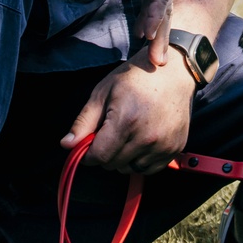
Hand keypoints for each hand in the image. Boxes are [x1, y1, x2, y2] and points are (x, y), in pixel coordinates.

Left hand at [60, 48, 197, 174]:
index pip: (100, 156)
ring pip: (130, 169)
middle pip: (113, 164)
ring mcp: (164, 144)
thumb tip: (67, 144)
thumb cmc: (135, 79)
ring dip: (123, 158)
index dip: (89, 154)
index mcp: (126, 120)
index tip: (89, 145)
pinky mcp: (175, 148)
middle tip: (110, 133)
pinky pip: (149, 169)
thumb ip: (84, 121)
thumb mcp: (103, 93)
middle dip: (105, 153)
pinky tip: (141, 141)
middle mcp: (147, 136)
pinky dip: (141, 161)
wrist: (173, 73)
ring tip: (127, 135)